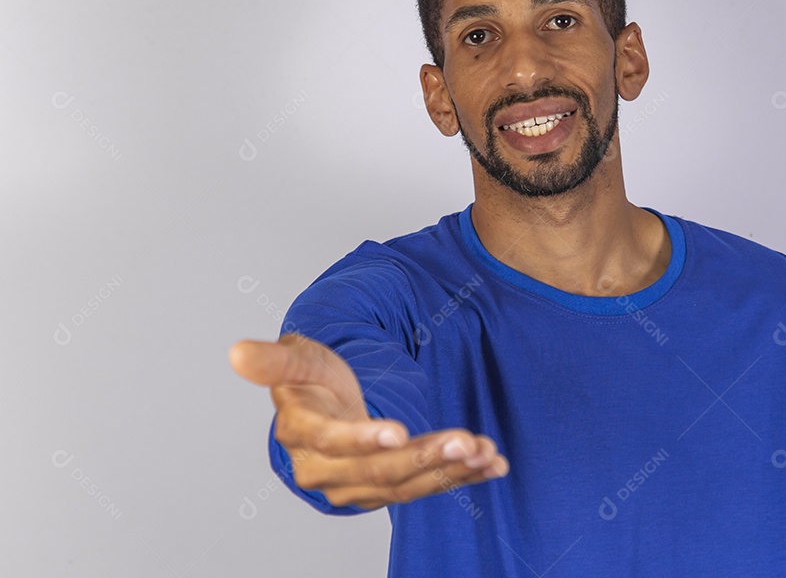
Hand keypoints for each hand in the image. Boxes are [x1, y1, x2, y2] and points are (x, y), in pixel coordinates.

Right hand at [229, 332, 508, 509]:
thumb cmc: (310, 376)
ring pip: (406, 484)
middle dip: (423, 456)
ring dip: (448, 470)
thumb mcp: (294, 359)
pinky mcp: (386, 488)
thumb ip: (272, 360)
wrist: (324, 399)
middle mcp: (327, 470)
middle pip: (378, 470)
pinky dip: (460, 477)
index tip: (398, 429)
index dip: (364, 438)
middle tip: (464, 440)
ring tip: (485, 452)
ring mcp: (357, 484)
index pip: (334, 442)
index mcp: (303, 435)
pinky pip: (424, 486)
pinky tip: (492, 465)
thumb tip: (237, 352)